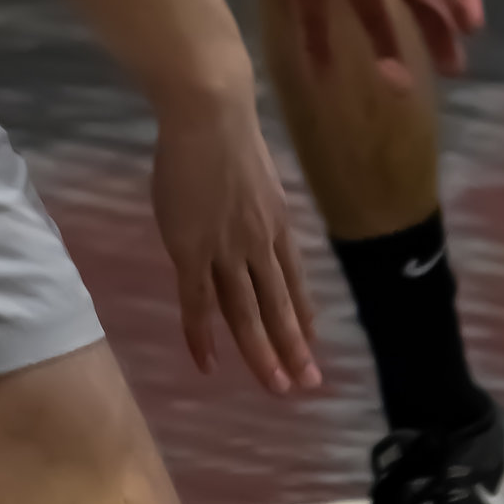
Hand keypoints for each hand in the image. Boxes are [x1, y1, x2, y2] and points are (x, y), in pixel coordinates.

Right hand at [150, 85, 321, 393]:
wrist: (210, 116)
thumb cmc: (225, 133)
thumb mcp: (253, 177)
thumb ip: (249, 206)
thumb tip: (242, 215)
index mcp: (277, 224)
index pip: (293, 282)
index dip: (301, 315)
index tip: (312, 344)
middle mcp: (259, 244)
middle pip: (278, 306)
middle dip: (294, 348)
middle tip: (307, 384)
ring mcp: (226, 250)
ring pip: (247, 313)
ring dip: (262, 352)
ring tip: (277, 387)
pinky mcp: (191, 250)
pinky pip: (198, 302)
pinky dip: (202, 335)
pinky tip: (208, 363)